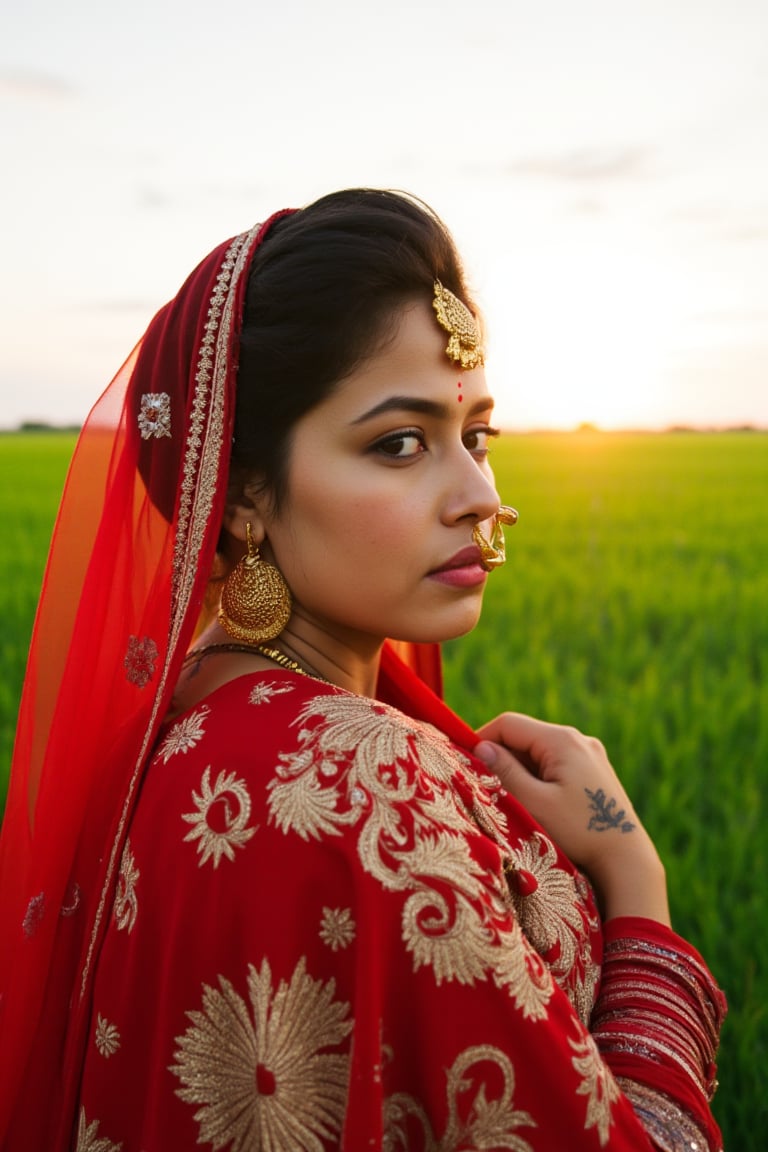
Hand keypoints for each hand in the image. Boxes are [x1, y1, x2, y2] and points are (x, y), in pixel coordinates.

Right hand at [474, 712, 669, 924]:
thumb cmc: (579, 832)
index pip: (508, 724)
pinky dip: (539, 776)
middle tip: (485, 785)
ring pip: (540, 751)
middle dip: (501, 757)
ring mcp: (590, 754)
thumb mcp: (535, 803)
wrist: (627, 859)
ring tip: (511, 798)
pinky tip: (537, 803)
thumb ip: (505, 772)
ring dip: (520, 769)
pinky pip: (557, 763)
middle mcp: (579, 739)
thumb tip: (481, 747)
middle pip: (525, 736)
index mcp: (562, 739)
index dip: (481, 739)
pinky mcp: (596, 771)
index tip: (465, 763)